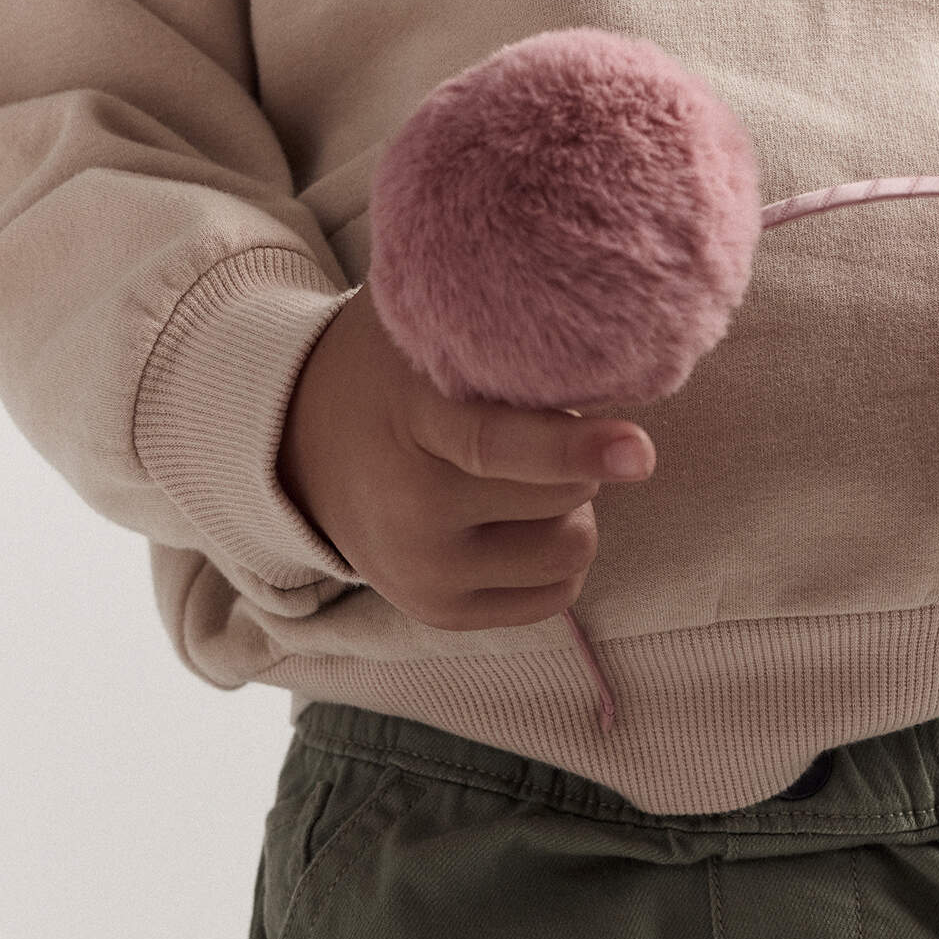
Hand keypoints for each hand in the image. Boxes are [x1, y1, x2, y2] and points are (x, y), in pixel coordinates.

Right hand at [278, 288, 655, 630]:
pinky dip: (554, 553)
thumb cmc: (392, 371)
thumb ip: (503, 326)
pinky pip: (557, 593)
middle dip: (575, 456)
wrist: (300, 445)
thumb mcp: (426, 326)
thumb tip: (612, 332)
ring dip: (569, 508)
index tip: (639, 451)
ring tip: (521, 476)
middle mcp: (411, 509)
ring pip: (572, 547)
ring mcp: (424, 571)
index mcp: (410, 421)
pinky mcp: (440, 613)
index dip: (575, 447)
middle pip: (565, 493)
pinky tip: (514, 519)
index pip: (498, 444)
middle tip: (531, 427)